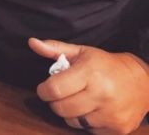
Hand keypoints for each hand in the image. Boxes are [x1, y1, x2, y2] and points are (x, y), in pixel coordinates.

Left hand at [29, 37, 148, 133]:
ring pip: (73, 122)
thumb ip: (54, 49)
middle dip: (55, 102)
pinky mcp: (117, 129)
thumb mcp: (81, 52)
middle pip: (61, 108)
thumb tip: (32, 42)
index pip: (54, 89)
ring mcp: (111, 114)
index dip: (43, 91)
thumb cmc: (105, 65)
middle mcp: (101, 94)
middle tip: (61, 95)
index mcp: (90, 73)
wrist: (142, 81)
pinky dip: (85, 123)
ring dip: (69, 113)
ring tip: (77, 101)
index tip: (44, 88)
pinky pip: (88, 131)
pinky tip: (92, 110)